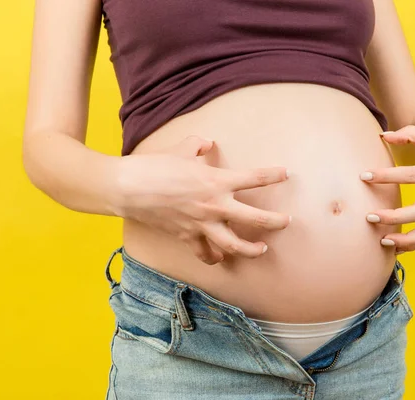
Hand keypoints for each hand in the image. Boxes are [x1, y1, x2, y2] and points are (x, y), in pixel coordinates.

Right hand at [115, 136, 291, 264]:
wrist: (128, 188)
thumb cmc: (155, 166)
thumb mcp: (180, 149)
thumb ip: (198, 145)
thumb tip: (207, 142)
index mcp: (217, 181)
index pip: (254, 178)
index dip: (273, 175)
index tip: (286, 173)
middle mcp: (215, 205)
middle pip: (255, 219)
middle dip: (275, 222)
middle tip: (287, 222)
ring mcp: (202, 224)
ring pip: (234, 245)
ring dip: (251, 250)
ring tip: (262, 250)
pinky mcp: (187, 236)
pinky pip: (204, 253)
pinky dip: (213, 257)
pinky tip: (220, 258)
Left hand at [360, 125, 414, 253]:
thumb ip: (409, 133)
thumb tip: (383, 135)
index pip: (409, 176)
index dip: (385, 176)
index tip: (364, 176)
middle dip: (393, 217)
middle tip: (370, 217)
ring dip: (405, 241)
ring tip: (382, 241)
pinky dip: (413, 244)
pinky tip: (394, 247)